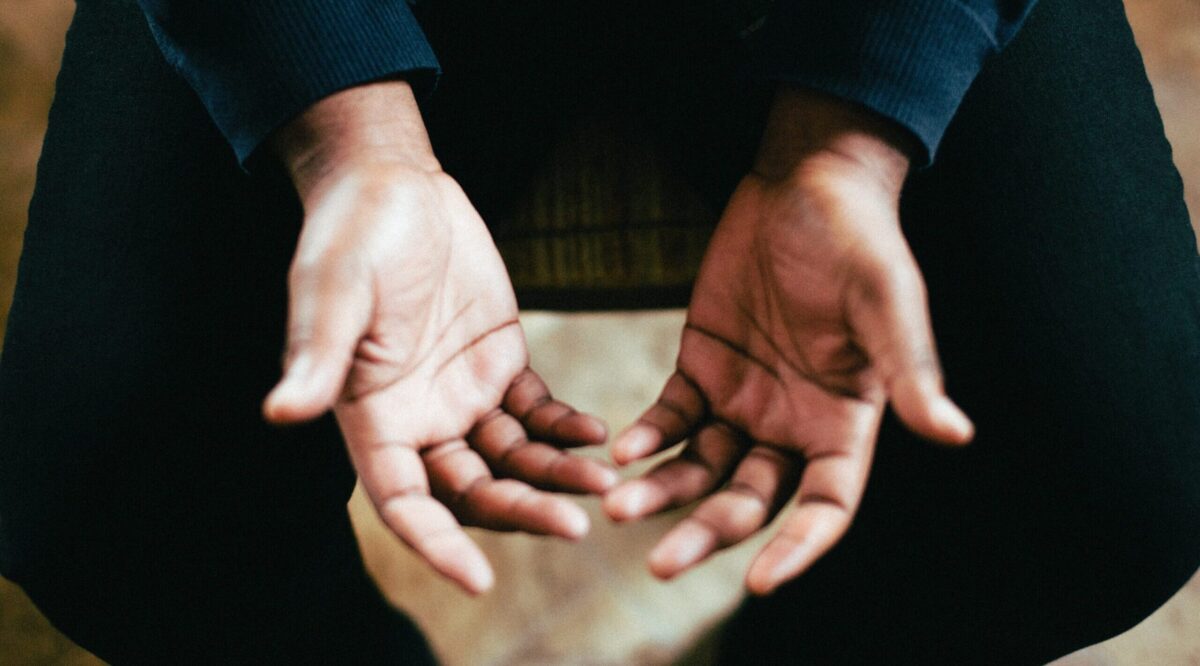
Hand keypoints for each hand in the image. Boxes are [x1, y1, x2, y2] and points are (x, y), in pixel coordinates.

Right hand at [262, 81, 615, 594]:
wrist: (396, 184)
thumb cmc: (351, 232)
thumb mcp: (333, 288)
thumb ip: (320, 354)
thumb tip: (282, 411)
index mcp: (372, 416)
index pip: (402, 502)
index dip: (435, 545)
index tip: (479, 580)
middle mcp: (419, 419)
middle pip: (471, 492)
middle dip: (521, 513)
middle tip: (576, 527)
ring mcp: (462, 394)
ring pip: (513, 459)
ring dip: (556, 476)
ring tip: (607, 482)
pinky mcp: (500, 362)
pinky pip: (537, 412)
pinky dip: (565, 428)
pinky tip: (598, 434)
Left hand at [604, 88, 973, 594]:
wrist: (806, 184)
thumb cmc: (860, 241)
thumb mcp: (887, 301)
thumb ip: (908, 369)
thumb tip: (954, 433)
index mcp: (846, 421)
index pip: (826, 505)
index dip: (798, 546)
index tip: (759, 581)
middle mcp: (793, 424)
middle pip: (750, 499)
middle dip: (708, 532)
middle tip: (660, 564)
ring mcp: (744, 399)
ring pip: (701, 467)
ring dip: (663, 491)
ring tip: (620, 508)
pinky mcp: (702, 367)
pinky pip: (672, 417)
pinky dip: (649, 436)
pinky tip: (622, 450)